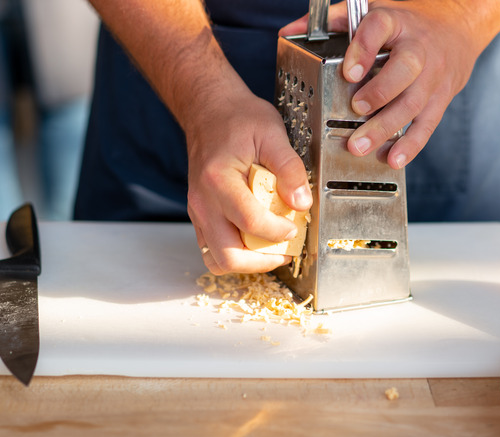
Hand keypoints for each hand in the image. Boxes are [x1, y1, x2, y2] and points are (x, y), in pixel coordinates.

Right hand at [185, 91, 311, 274]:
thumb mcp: (272, 133)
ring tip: (272, 250)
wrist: (208, 111)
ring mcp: (198, 212)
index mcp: (218, 180)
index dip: (278, 232)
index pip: (249, 223)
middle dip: (263, 261)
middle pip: (228, 255)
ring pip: (217, 260)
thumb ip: (290, 168)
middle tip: (286, 249)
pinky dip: (235, 254)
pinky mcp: (200, 216)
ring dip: (247, 263)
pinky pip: (212, 250)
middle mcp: (203, 202)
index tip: (295, 226)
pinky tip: (256, 241)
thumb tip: (302, 202)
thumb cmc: (238, 118)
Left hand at [280, 1, 499, 168]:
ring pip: (413, 102)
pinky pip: (428, 124)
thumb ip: (332, 22)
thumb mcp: (372, 11)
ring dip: (386, 127)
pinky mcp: (441, 98)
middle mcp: (418, 47)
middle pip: (405, 69)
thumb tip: (290, 32)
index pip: (379, 28)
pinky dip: (410, 145)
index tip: (348, 72)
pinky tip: (393, 159)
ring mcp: (433, 75)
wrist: (457, 25)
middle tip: (356, 110)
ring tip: (361, 146)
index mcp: (395, 22)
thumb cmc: (407, 22)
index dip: (363, 49)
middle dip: (380, 92)